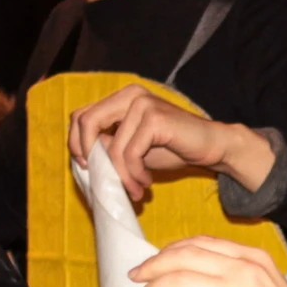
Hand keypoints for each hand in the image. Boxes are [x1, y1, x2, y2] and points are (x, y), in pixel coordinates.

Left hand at [69, 84, 275, 202]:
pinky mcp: (155, 118)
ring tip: (135, 191)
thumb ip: (108, 145)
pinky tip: (146, 182)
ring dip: (121, 176)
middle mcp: (129, 95)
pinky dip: (134, 174)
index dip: (76, 143)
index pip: (81, 115)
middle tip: (103, 180)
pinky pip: (130, 154)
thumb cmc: (172, 148)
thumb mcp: (132, 147)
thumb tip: (82, 158)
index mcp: (120, 98)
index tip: (88, 167)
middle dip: (89, 156)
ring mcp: (142, 103)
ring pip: (112, 147)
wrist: (210, 147)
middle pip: (86, 122)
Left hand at [130, 236, 286, 286]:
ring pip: (178, 283)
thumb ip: (235, 277)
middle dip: (153, 266)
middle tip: (136, 278)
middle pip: (184, 258)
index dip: (171, 250)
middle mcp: (243, 271)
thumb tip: (192, 282)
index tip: (154, 261)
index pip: (201, 243)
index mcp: (252, 258)